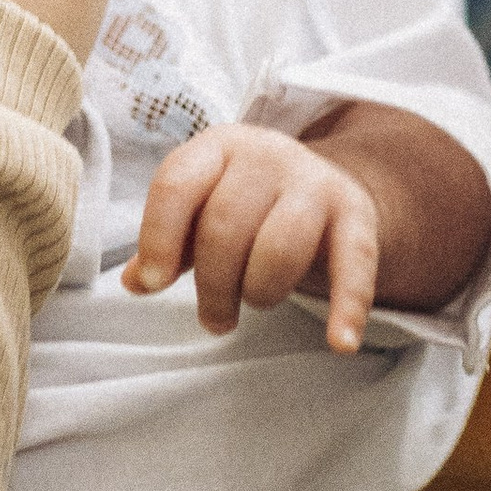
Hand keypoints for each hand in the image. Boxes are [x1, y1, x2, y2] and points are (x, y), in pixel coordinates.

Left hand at [125, 122, 385, 352]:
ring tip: (254, 305)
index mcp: (218, 147)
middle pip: (226, 225)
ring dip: (261, 292)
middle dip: (213, 285)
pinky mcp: (356, 214)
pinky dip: (347, 306)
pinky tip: (339, 343)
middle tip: (214, 318)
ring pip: (282, 245)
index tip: (152, 282)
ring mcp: (315, 182)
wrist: (324, 183)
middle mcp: (268, 154)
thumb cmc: (247, 203)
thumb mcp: (201, 209)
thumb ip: (167, 242)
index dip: (157, 239)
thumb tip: (134, 281)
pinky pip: (354, 263)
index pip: (176, 185)